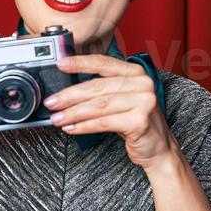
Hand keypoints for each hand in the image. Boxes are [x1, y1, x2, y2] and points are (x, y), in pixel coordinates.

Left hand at [44, 55, 175, 169]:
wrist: (158, 148)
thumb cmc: (136, 122)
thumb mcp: (123, 99)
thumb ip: (104, 88)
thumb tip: (68, 88)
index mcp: (136, 73)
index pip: (103, 63)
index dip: (80, 62)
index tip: (60, 64)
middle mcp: (142, 83)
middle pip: (97, 87)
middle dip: (69, 96)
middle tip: (52, 102)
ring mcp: (143, 101)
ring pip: (98, 106)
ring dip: (73, 113)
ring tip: (57, 118)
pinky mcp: (139, 121)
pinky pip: (103, 123)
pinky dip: (84, 126)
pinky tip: (71, 128)